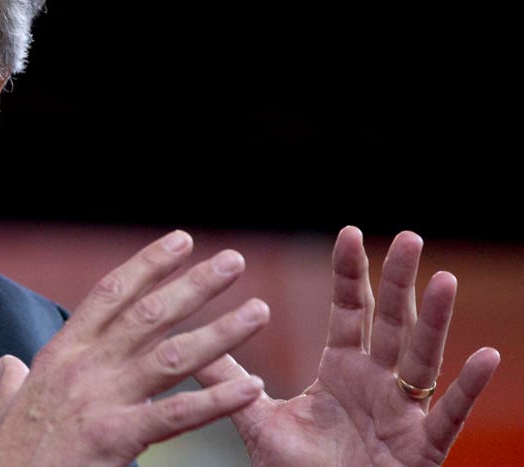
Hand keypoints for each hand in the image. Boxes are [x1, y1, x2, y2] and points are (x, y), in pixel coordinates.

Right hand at [0, 230, 269, 465]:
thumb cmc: (10, 452)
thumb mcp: (8, 405)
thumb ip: (13, 381)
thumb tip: (7, 364)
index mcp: (62, 353)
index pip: (111, 294)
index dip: (149, 264)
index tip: (182, 241)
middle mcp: (84, 366)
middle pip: (149, 314)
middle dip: (196, 284)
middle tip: (235, 261)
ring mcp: (101, 399)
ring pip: (171, 356)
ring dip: (221, 332)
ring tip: (259, 312)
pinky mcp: (116, 437)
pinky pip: (177, 415)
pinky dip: (217, 400)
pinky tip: (250, 387)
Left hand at [196, 226, 500, 465]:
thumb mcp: (258, 420)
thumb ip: (229, 381)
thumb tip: (191, 345)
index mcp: (343, 370)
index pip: (350, 311)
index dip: (350, 273)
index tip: (349, 231)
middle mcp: (377, 383)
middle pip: (390, 322)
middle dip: (397, 280)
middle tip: (407, 235)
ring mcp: (403, 413)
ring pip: (421, 358)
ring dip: (435, 319)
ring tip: (445, 278)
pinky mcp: (421, 449)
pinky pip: (449, 415)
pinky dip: (467, 387)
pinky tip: (484, 354)